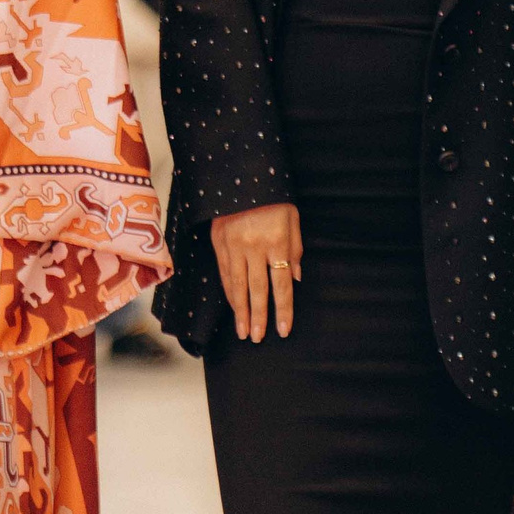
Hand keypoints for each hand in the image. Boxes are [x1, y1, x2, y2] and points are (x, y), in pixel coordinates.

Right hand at [210, 202, 302, 342]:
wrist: (242, 174)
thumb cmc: (274, 198)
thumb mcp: (293, 218)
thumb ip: (295, 250)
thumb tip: (295, 279)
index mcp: (277, 242)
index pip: (281, 285)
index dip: (283, 310)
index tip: (283, 330)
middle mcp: (254, 247)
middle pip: (257, 290)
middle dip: (259, 317)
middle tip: (258, 339)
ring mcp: (233, 245)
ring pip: (237, 285)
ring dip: (240, 311)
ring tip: (243, 331)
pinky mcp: (219, 242)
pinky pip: (224, 273)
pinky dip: (229, 292)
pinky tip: (233, 306)